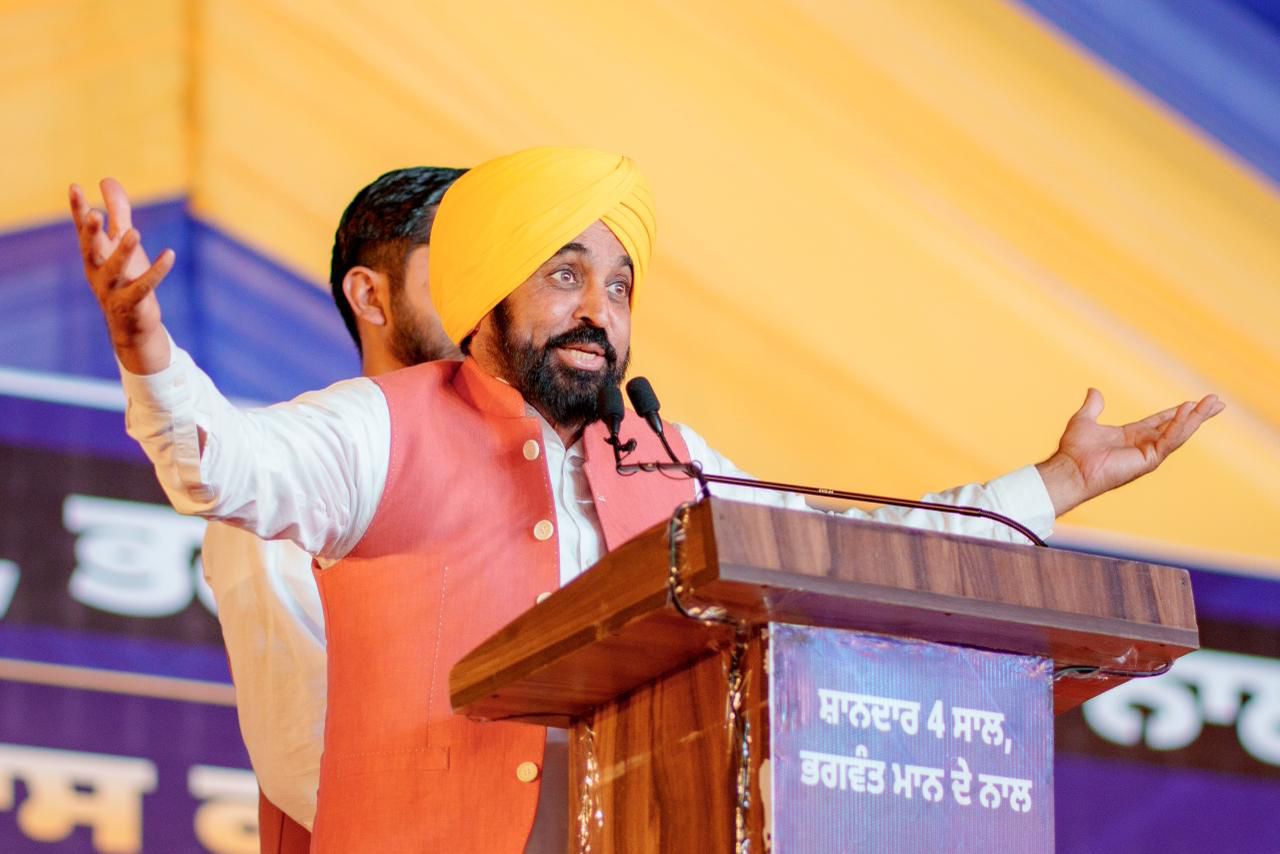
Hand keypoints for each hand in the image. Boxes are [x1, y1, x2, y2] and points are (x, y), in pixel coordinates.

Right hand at [69, 178, 174, 374]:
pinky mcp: (132, 304)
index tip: (74, 186)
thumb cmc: (126, 277)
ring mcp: (113, 290)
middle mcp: (98, 271)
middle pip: (91, 249)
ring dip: (124, 252)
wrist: (131, 325)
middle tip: (94, 214)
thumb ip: (118, 212)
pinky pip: (145, 286)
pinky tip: (170, 254)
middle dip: (91, 233)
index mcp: (93, 255)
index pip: (83, 229)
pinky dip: (157, 271)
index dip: (78, 209)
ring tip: (134, 232)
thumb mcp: (121, 242)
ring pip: (115, 269)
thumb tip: (106, 179)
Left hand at [1036, 388, 1223, 515]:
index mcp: (1132, 436)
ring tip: (1213, 403)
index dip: (1177, 412)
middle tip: (1218, 402)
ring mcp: (1148, 453)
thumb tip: (1094, 391)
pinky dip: (1179, 426)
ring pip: (1179, 433)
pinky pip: (1169, 440)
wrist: (1070, 468)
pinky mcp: (1149, 460)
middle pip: (1177, 426)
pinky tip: (1189, 412)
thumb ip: (1093, 406)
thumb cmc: (1074, 450)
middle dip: (1198, 415)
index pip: (1161, 421)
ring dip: (1196, 418)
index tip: (1194, 402)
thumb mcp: (1084, 420)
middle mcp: (1143, 445)